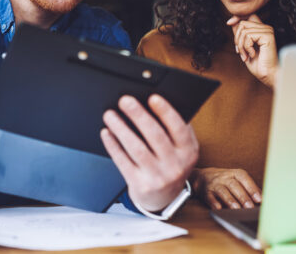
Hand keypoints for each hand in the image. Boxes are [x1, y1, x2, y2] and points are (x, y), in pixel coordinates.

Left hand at [101, 94, 198, 211]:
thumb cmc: (170, 164)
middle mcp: (176, 165)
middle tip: (125, 100)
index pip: (179, 129)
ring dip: (121, 129)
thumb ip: (176, 129)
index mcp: (188, 152)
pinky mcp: (140, 185)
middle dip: (138, 116)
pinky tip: (107, 133)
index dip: (166, 112)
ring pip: (136, 148)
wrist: (164, 198)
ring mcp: (158, 177)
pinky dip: (113, 146)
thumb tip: (155, 103)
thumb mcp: (182, 149)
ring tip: (110, 115)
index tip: (152, 97)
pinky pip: (123, 162)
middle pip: (155, 136)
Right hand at [191, 167, 261, 209]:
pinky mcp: (206, 192)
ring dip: (230, 200)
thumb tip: (263, 200)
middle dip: (242, 197)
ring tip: (237, 209)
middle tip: (250, 207)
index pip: (244, 178)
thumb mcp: (237, 180)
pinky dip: (214, 202)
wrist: (203, 177)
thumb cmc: (226, 181)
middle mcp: (224, 177)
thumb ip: (249, 188)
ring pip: (222, 191)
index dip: (252, 188)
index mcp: (234, 173)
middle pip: (234, 186)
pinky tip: (218, 208)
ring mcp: (215, 184)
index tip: (259, 199)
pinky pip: (209, 197)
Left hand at [227, 14, 278, 88]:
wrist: (267, 74)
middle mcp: (266, 28)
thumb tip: (232, 22)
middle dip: (237, 39)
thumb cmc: (257, 63)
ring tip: (246, 55)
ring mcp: (267, 31)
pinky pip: (248, 36)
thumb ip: (240, 34)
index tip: (229, 23)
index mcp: (261, 29)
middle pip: (243, 24)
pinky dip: (246, 47)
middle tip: (240, 51)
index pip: (248, 15)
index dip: (237, 17)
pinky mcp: (268, 35)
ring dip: (241, 46)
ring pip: (244, 31)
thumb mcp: (244, 46)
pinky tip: (252, 54)